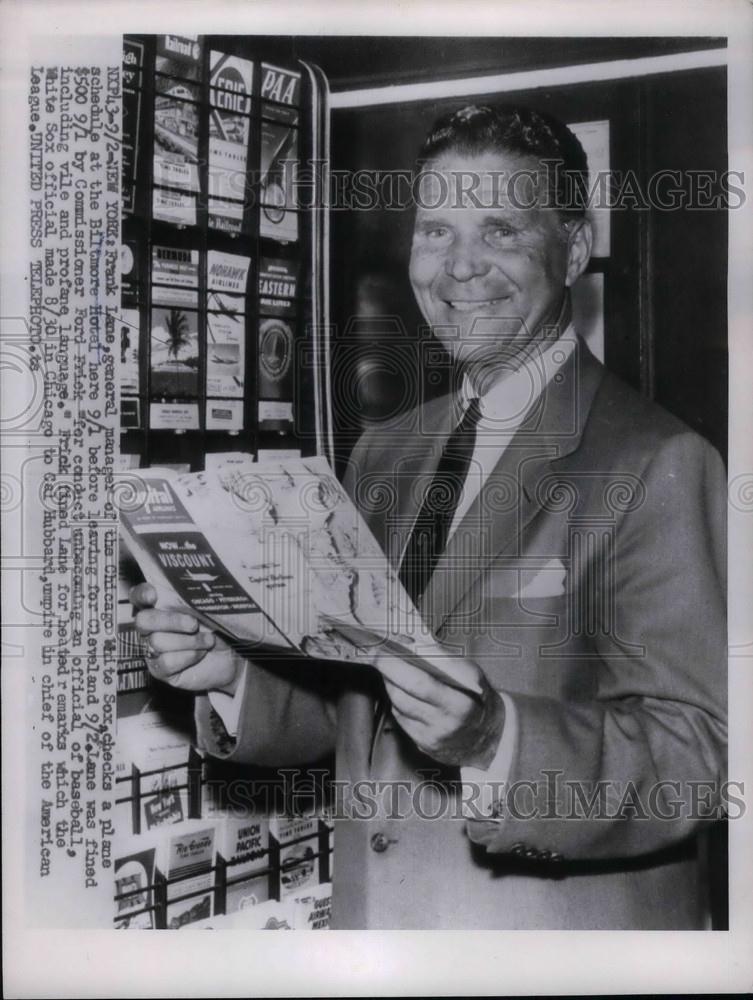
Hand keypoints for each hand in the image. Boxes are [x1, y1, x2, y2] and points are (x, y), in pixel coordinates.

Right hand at [131, 582, 242, 695]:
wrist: (230, 656)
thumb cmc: (217, 628)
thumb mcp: (208, 610)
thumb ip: (194, 599)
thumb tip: (193, 590)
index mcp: (160, 606)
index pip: (139, 596)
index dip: (142, 594)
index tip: (153, 596)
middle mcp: (152, 627)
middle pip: (143, 620)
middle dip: (170, 621)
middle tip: (194, 625)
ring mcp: (154, 649)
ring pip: (158, 642)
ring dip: (189, 641)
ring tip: (208, 640)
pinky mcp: (160, 670)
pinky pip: (166, 662)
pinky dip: (189, 656)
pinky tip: (201, 653)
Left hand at [373, 654, 504, 767]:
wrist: (490, 738)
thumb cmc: (480, 699)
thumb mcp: (472, 675)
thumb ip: (445, 661)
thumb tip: (413, 645)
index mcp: (460, 705)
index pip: (420, 684)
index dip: (398, 666)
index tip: (384, 649)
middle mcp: (443, 725)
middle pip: (403, 696)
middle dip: (387, 672)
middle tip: (376, 654)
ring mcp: (431, 738)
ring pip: (398, 707)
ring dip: (389, 684)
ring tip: (387, 667)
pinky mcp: (423, 746)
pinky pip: (401, 720)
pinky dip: (396, 701)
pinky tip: (398, 688)